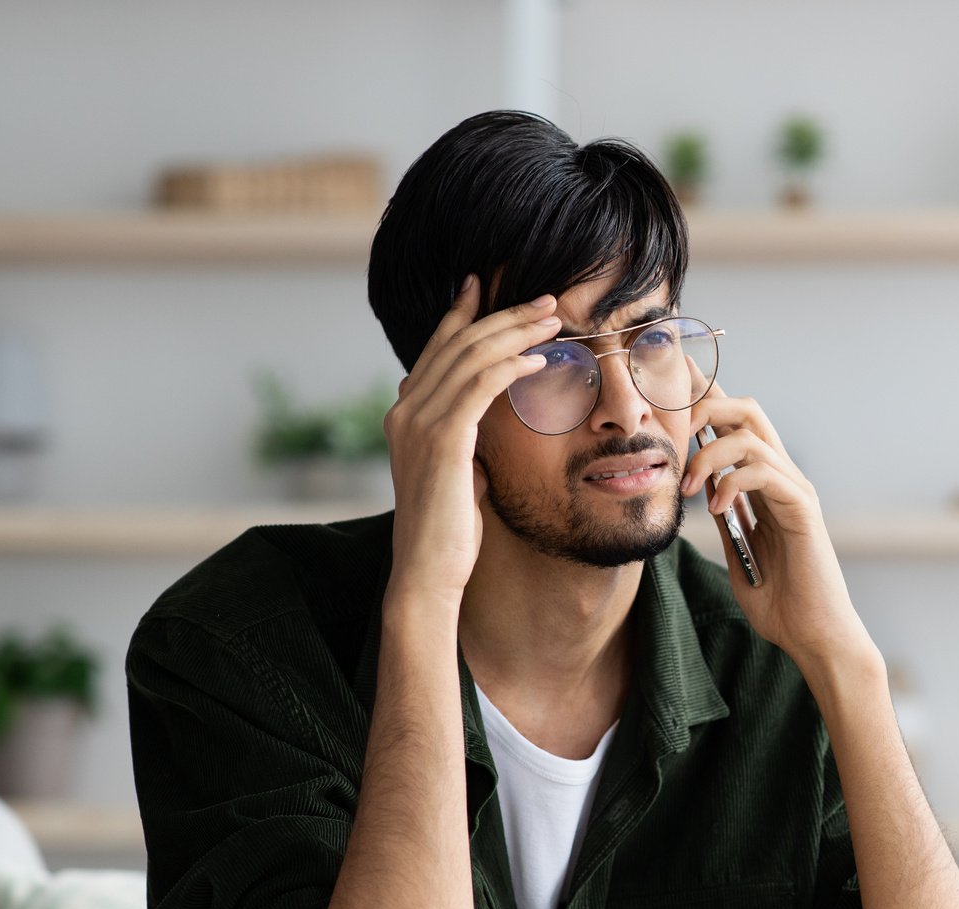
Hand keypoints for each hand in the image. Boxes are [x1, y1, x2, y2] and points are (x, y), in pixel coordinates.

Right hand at [383, 274, 559, 603]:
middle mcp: (405, 410)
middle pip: (458, 343)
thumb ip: (463, 438)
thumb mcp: (456, 471)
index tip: (486, 286)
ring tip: (554, 321)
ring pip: (471, 357)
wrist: (428, 573)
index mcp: (405, 414)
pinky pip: (478, 387)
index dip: (462, 314)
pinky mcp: (441, 441)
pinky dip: (510, 366)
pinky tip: (540, 360)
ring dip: (516, 333)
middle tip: (547, 300)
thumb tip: (484, 422)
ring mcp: (418, 423)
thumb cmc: (448, 532)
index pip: (437, 349)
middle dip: (504, 316)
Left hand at [680, 381, 878, 674]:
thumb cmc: (780, 603)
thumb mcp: (737, 549)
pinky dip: (731, 483)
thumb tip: (697, 484)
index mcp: (766, 484)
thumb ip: (725, 514)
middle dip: (704, 407)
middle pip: (747, 409)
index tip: (673, 389)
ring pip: (751, 434)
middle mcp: (783, 477)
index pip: (737, 424)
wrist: (813, 635)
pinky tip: (716, 510)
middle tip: (672, 435)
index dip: (707, 398)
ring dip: (707, 454)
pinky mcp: (803, 508)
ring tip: (686, 488)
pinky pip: (763, 471)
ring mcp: (795, 489)